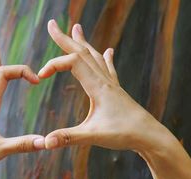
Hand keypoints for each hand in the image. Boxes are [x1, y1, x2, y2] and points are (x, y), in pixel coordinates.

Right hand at [38, 20, 165, 151]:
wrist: (151, 137)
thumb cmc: (125, 134)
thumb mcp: (93, 136)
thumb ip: (68, 138)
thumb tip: (44, 143)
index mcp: (98, 87)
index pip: (72, 63)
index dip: (53, 65)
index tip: (39, 76)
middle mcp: (104, 81)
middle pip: (82, 52)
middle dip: (64, 39)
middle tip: (52, 24)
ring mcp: (112, 85)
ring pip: (94, 57)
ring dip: (82, 43)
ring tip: (76, 28)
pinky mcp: (117, 92)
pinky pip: (109, 69)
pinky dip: (105, 58)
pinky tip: (109, 51)